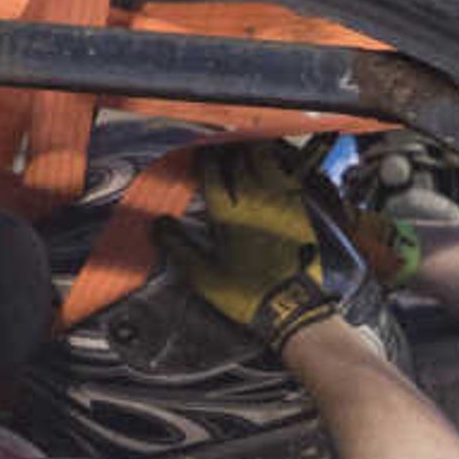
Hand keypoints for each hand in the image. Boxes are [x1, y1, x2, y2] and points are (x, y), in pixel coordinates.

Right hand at [164, 140, 341, 346]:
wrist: (292, 308)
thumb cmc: (246, 294)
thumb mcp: (204, 276)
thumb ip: (179, 246)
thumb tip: (158, 223)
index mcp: (226, 214)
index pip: (212, 171)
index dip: (204, 159)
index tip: (200, 155)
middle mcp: (253, 200)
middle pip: (239, 160)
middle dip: (227, 151)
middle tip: (221, 150)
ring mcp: (280, 202)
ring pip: (266, 161)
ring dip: (253, 152)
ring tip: (246, 150)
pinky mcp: (301, 209)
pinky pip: (288, 176)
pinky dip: (278, 167)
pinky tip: (272, 169)